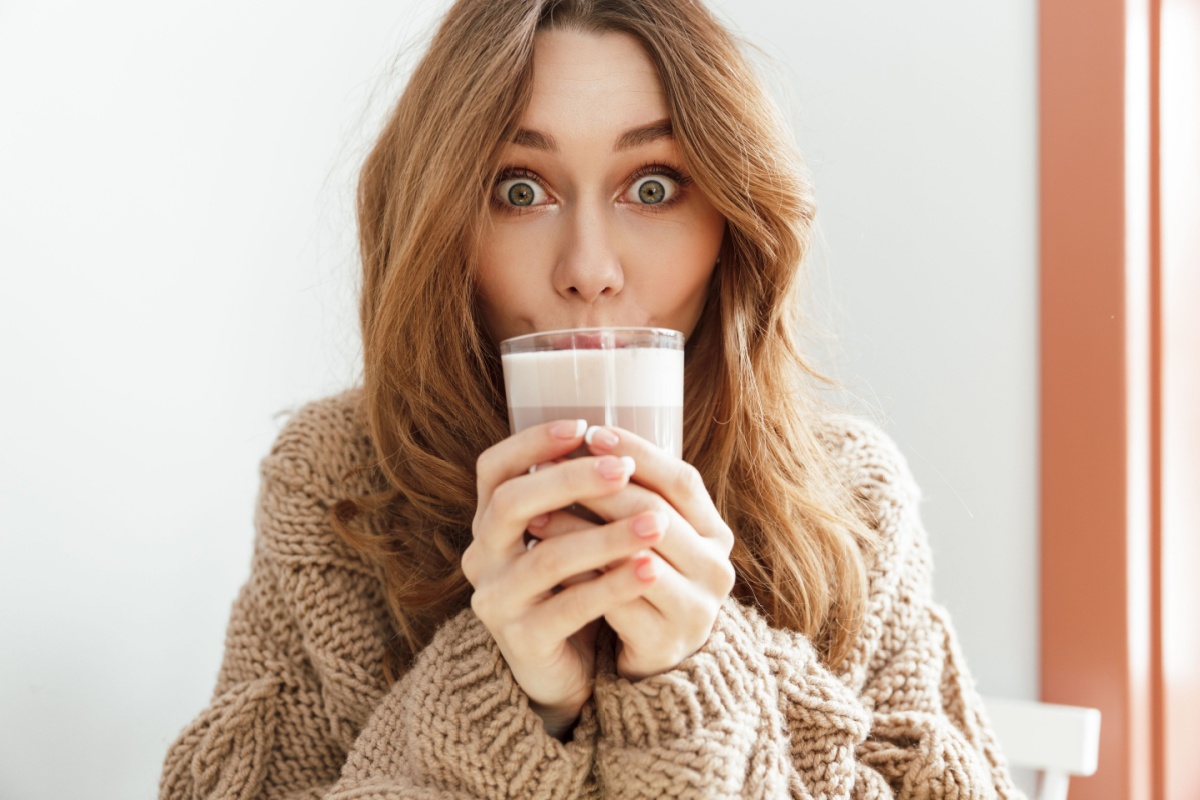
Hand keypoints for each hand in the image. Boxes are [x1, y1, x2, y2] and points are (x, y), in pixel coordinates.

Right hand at [462, 419, 666, 736]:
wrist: (564, 669)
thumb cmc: (571, 586)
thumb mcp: (568, 535)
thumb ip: (577, 496)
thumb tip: (619, 443)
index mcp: (490, 522)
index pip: (493, 469)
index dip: (531, 443)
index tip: (582, 426)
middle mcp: (482, 557)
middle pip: (511, 505)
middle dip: (570, 481)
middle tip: (623, 469)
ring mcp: (497, 600)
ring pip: (546, 558)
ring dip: (605, 536)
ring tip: (657, 522)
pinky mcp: (521, 641)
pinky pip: (569, 608)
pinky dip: (611, 586)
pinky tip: (648, 570)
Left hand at [555, 425, 735, 679]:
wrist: (652, 663)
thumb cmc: (641, 584)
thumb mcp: (649, 537)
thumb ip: (633, 496)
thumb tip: (580, 440)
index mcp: (715, 533)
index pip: (682, 480)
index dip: (638, 453)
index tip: (591, 433)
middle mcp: (716, 569)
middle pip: (655, 513)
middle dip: (597, 489)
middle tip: (548, 471)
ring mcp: (696, 609)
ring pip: (633, 555)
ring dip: (578, 531)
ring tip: (536, 515)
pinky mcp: (665, 642)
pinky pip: (616, 601)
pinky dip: (578, 576)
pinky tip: (545, 561)